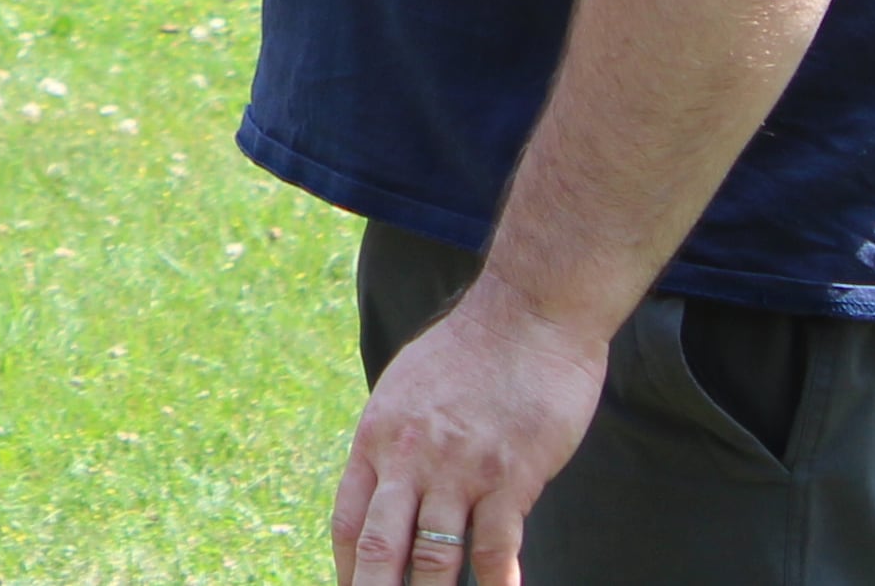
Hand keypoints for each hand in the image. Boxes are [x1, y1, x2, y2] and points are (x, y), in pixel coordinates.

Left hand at [333, 279, 604, 585]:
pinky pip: (495, 545)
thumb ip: (395, 444)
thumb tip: (385, 487)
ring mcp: (459, 469)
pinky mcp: (510, 475)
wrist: (526, 315)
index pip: (350, 521)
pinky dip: (497, 582)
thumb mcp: (407, 391)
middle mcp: (410, 458)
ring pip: (434, 556)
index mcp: (378, 438)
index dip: (348, 570)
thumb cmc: (469, 353)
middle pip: (381, 549)